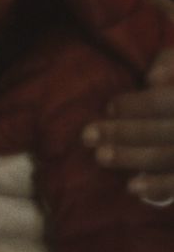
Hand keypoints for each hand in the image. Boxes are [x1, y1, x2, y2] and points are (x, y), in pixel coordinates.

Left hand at [81, 46, 173, 205]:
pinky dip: (159, 187)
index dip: (139, 105)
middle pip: (167, 131)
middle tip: (87, 135)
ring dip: (134, 158)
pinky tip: (132, 187)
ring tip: (100, 156)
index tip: (108, 107)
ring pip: (170, 156)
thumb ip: (169, 63)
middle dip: (126, 133)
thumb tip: (151, 79)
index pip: (169, 102)